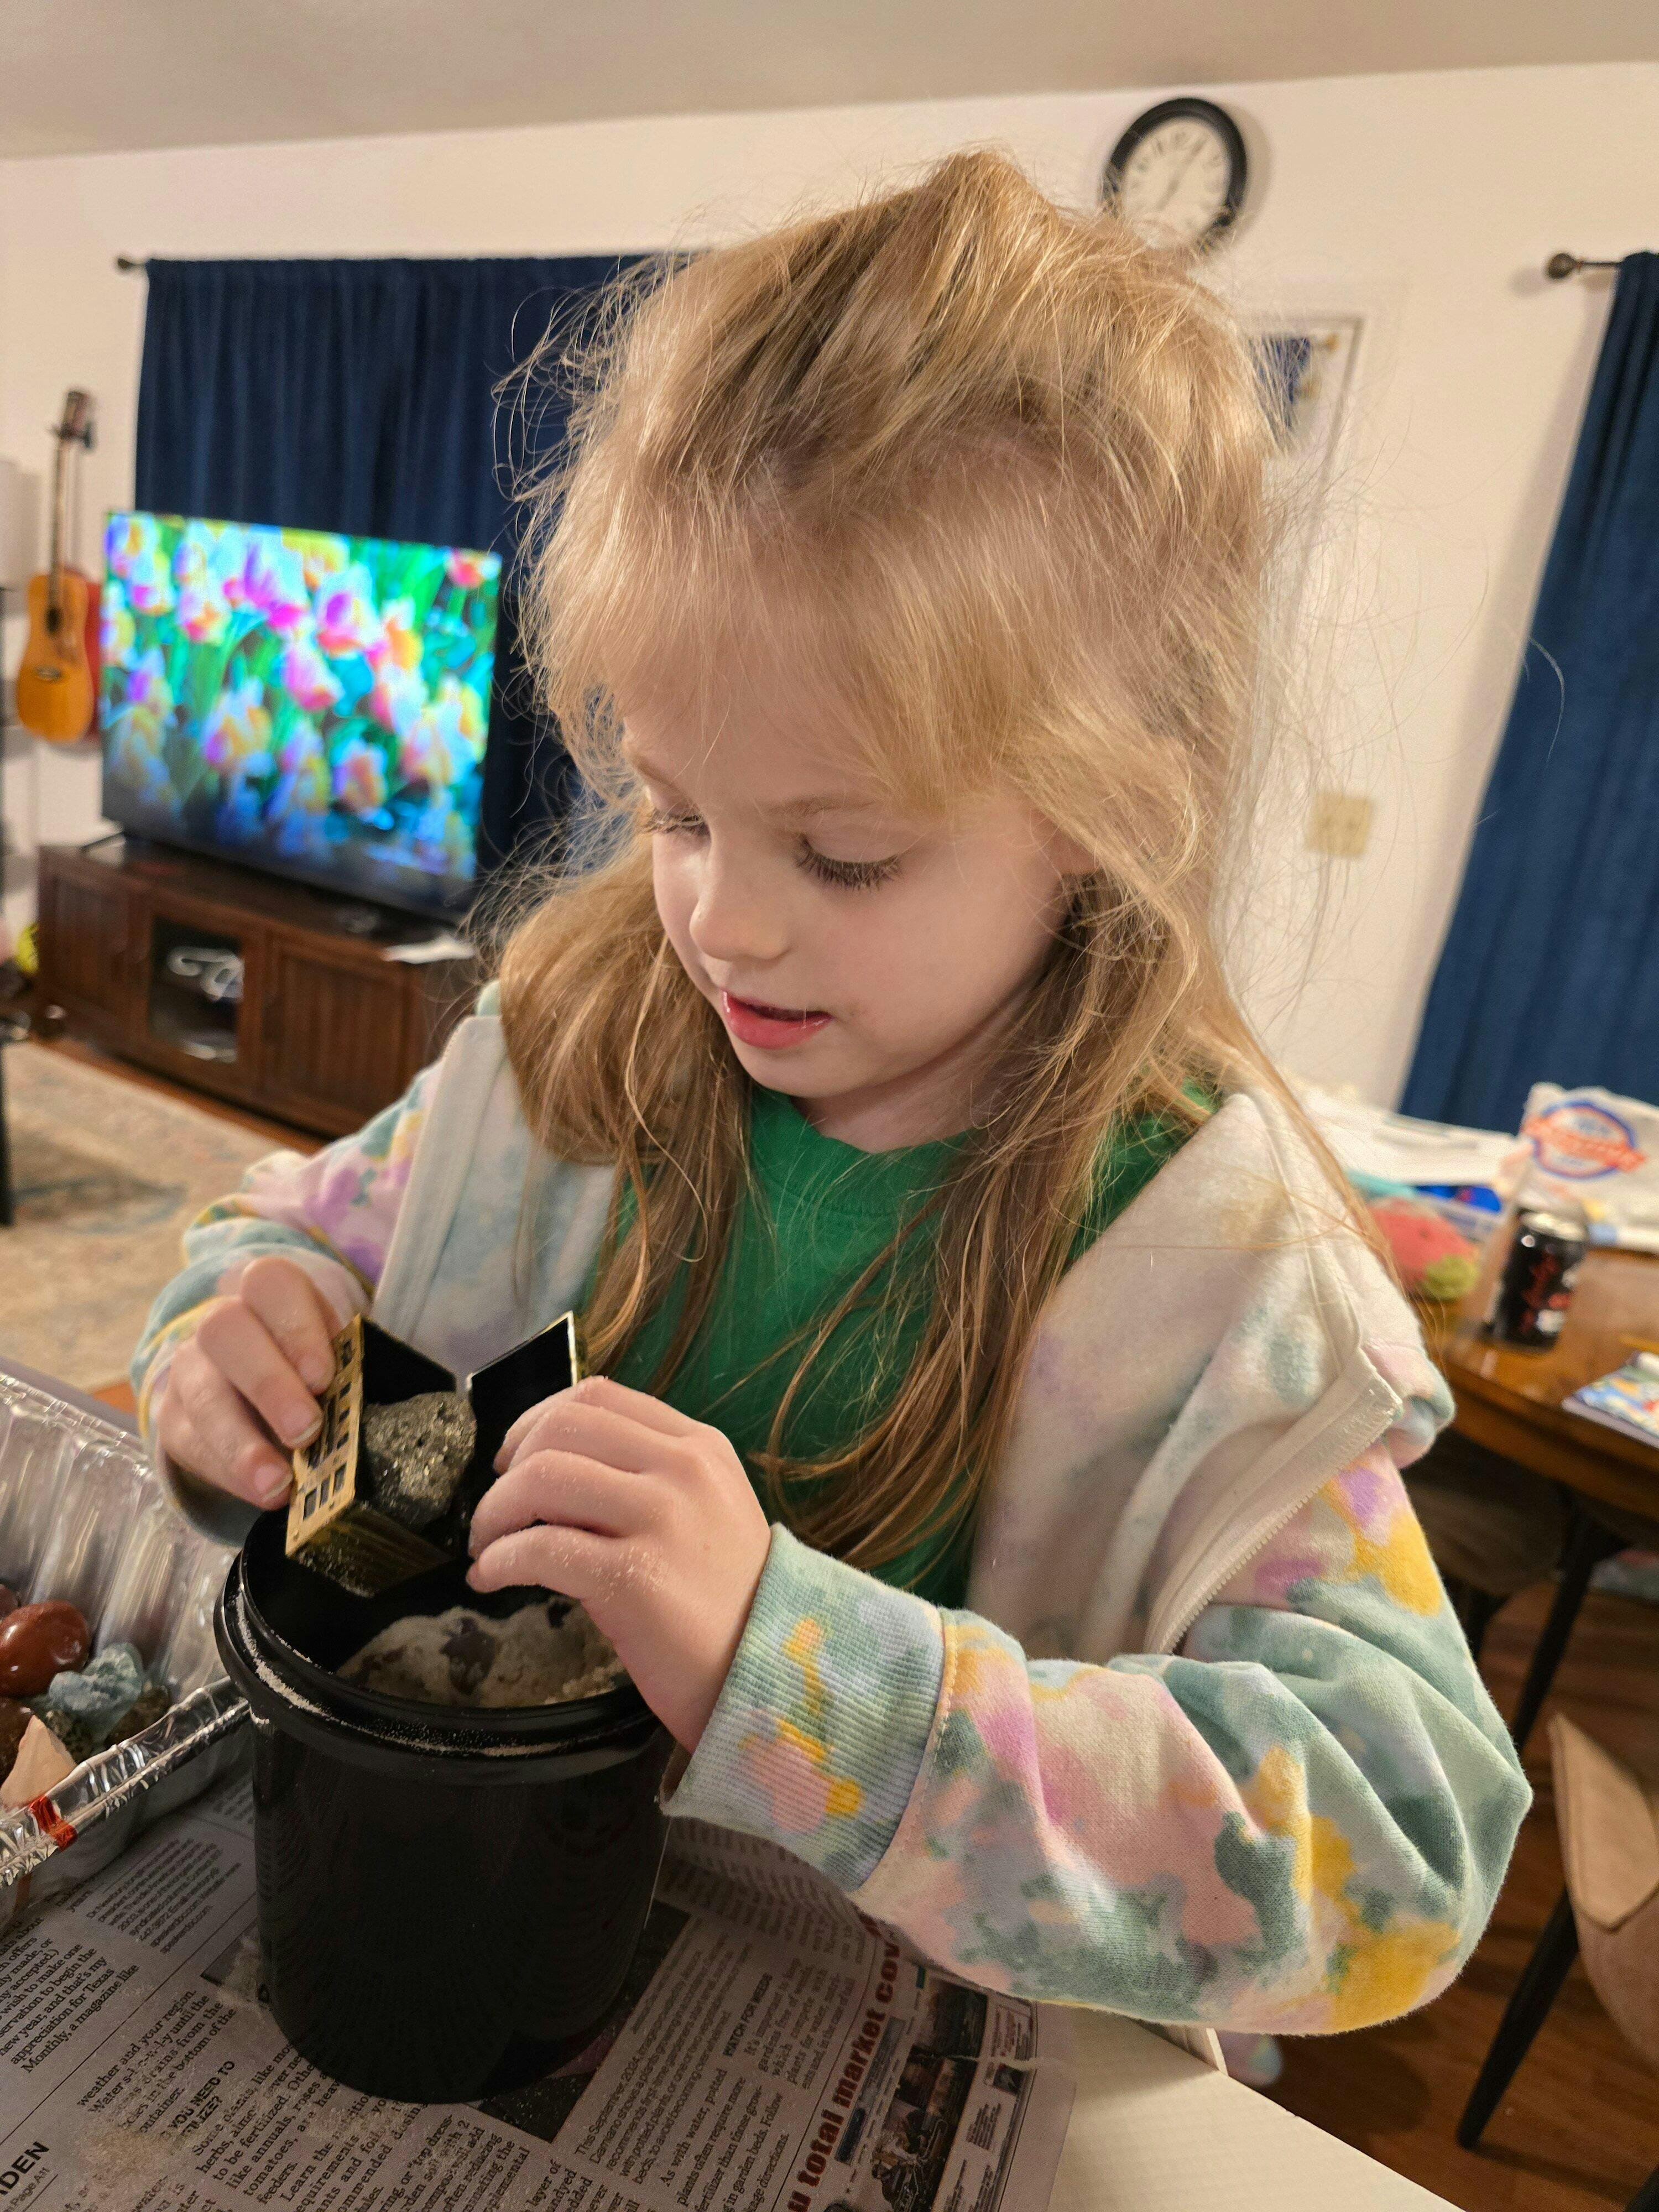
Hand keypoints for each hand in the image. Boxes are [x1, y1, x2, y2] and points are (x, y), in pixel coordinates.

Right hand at [156, 1257, 338, 1508]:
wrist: (250, 1400)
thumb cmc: (307, 1371)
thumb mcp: (330, 1360)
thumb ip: (344, 1373)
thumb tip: (371, 1416)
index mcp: (268, 1295)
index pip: (270, 1283)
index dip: (296, 1326)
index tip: (323, 1377)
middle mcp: (221, 1324)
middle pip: (225, 1331)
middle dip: (268, 1383)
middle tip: (306, 1430)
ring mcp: (190, 1369)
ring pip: (203, 1393)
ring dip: (243, 1442)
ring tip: (279, 1482)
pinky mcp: (173, 1419)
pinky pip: (191, 1442)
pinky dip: (230, 1472)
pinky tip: (263, 1493)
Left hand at [466, 1376, 771, 1749]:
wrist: (775, 1673)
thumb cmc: (732, 1601)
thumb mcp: (709, 1511)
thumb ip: (650, 1477)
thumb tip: (555, 1472)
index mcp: (699, 1446)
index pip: (597, 1396)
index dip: (536, 1419)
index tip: (513, 1457)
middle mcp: (682, 1469)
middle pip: (561, 1428)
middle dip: (509, 1468)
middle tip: (495, 1513)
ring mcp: (661, 1520)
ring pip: (541, 1479)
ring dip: (494, 1513)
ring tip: (488, 1547)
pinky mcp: (634, 1580)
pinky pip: (540, 1550)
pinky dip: (499, 1561)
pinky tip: (492, 1579)